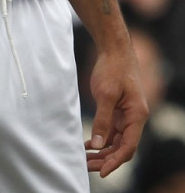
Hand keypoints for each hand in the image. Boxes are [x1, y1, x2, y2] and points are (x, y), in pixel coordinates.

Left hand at [85, 45, 148, 176]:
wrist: (114, 50)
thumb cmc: (112, 68)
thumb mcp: (105, 94)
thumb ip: (102, 120)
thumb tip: (96, 144)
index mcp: (137, 115)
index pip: (128, 146)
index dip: (115, 161)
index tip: (102, 172)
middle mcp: (134, 118)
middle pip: (122, 147)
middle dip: (106, 159)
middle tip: (87, 167)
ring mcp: (126, 115)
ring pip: (115, 140)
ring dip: (101, 151)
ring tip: (85, 160)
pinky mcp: (117, 110)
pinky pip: (110, 131)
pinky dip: (100, 139)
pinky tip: (87, 145)